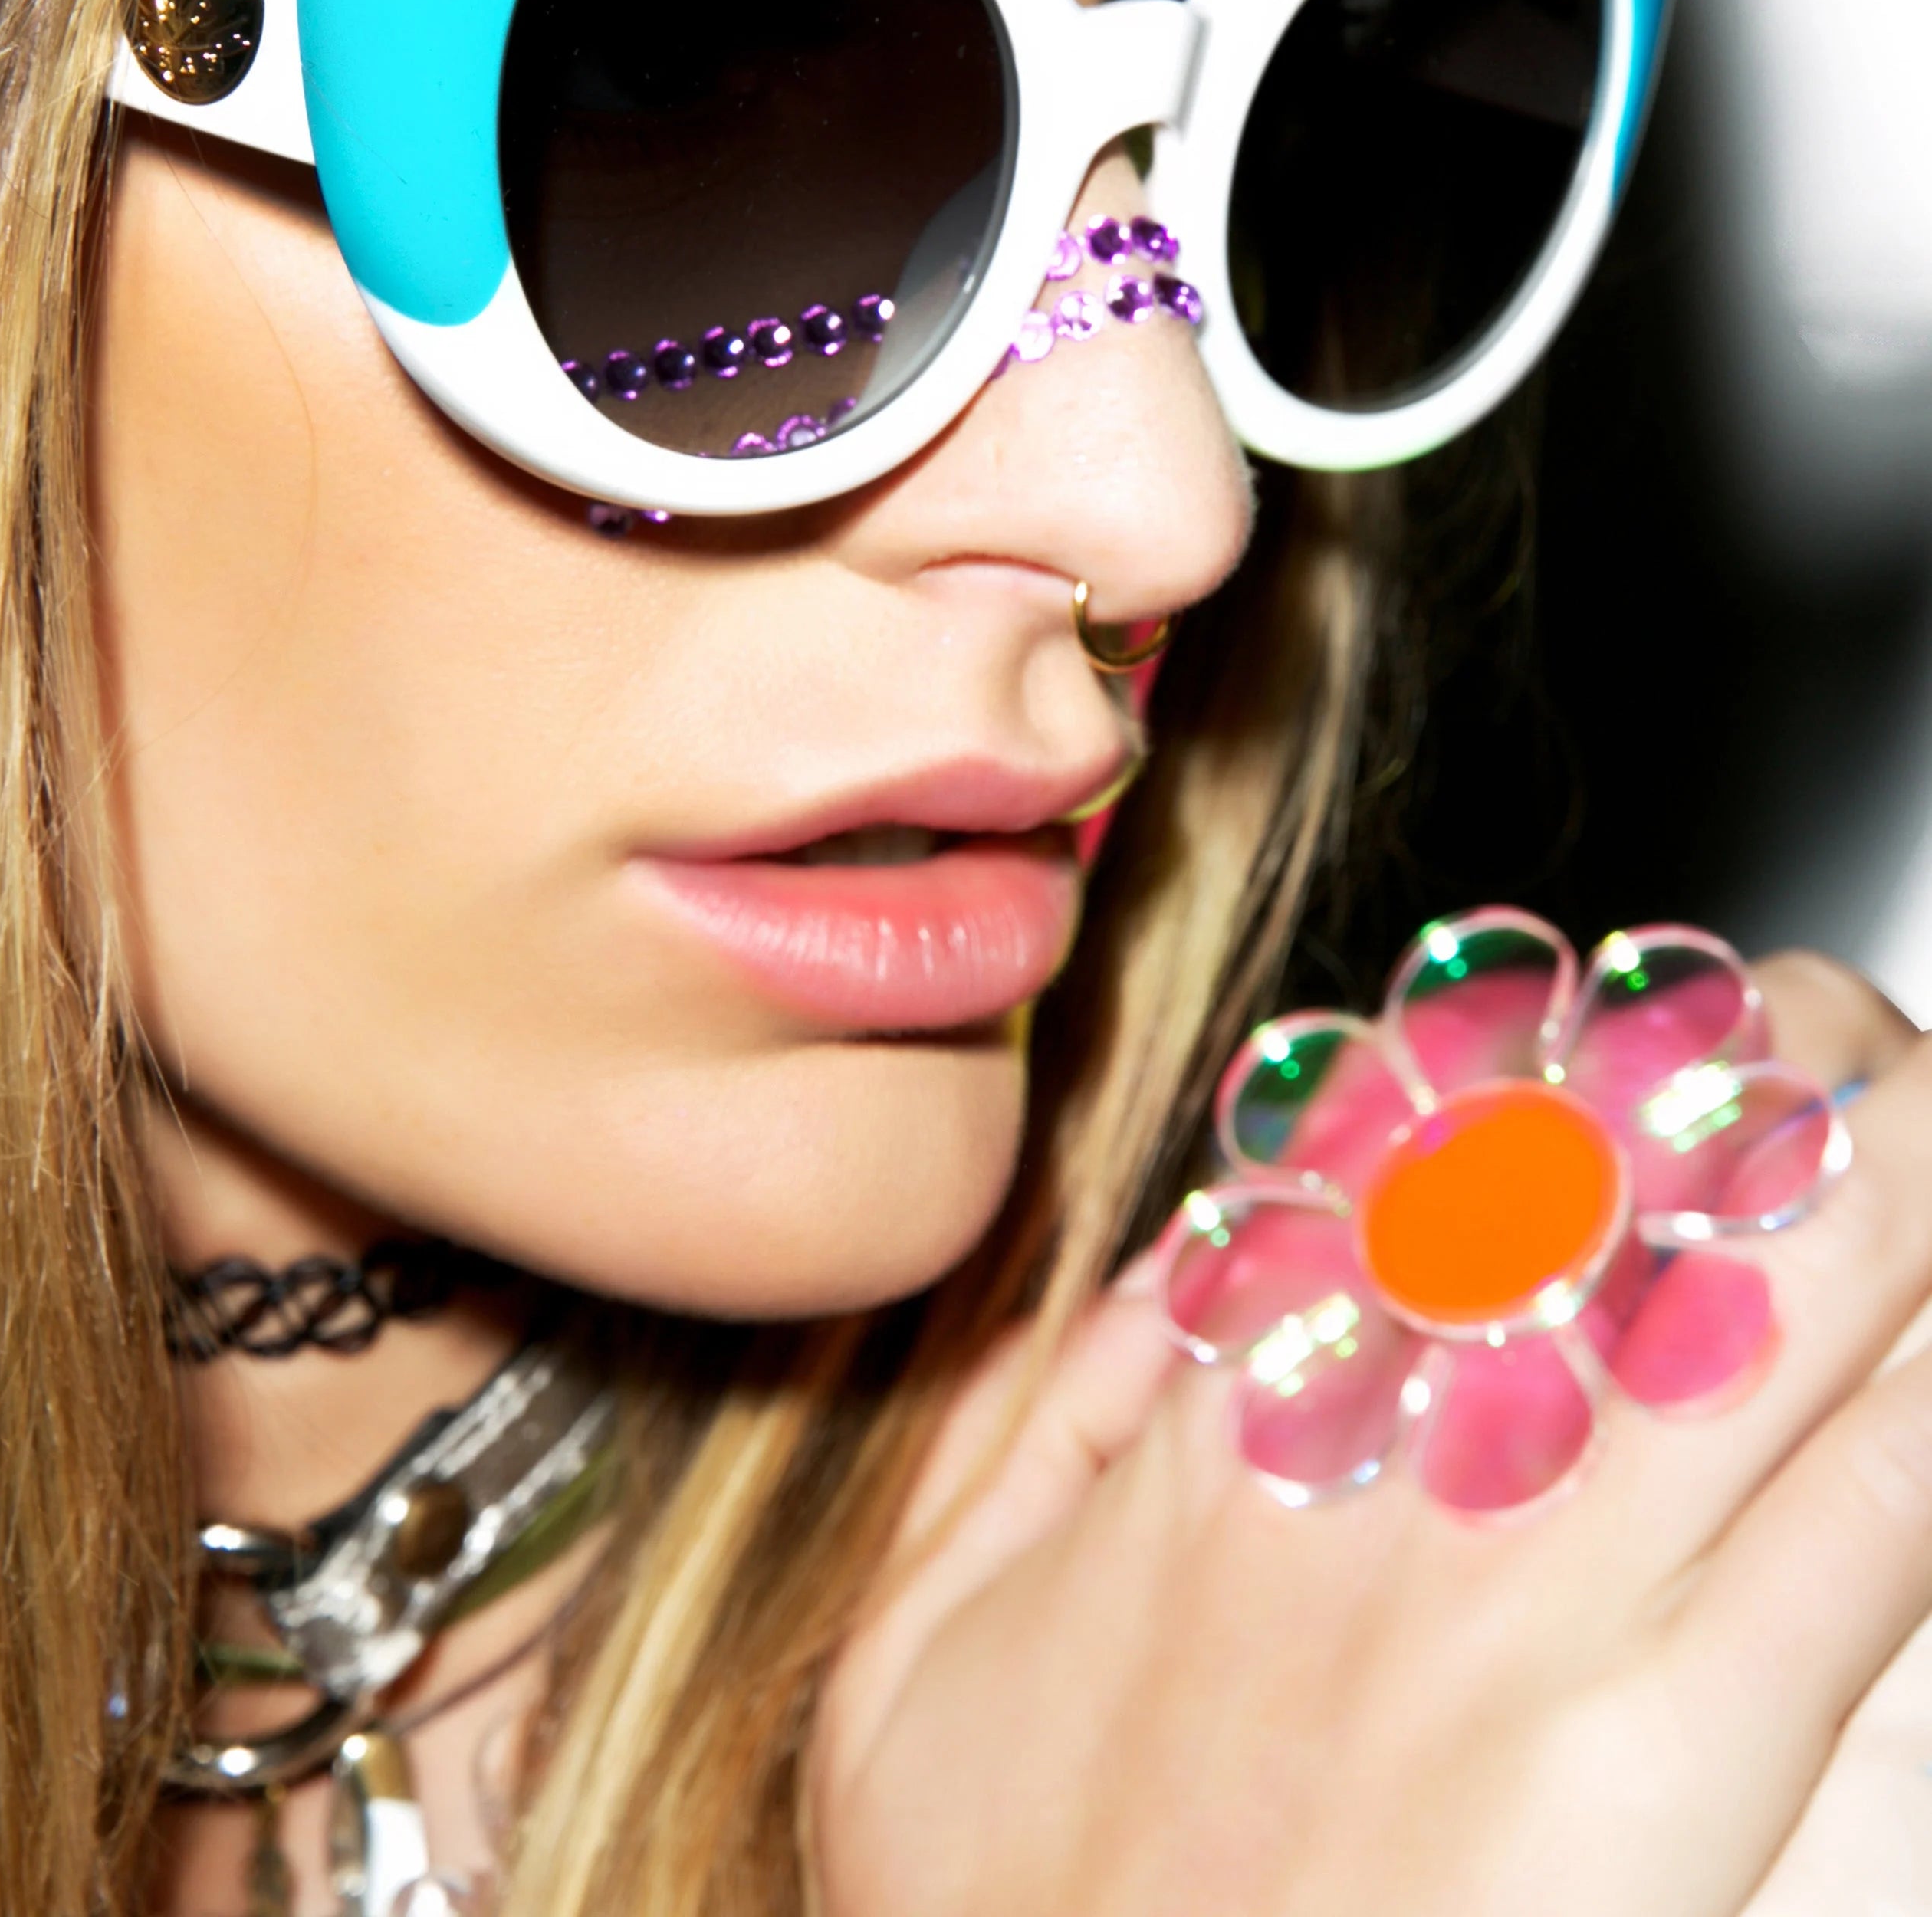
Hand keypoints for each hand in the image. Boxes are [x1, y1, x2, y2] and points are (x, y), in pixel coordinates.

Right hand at [811, 954, 1926, 1916]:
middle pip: (1621, 1168)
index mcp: (1246, 1418)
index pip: (1422, 1136)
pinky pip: (1858, 1527)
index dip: (1548, 1034)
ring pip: (1766, 1295)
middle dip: (1753, 1055)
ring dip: (1878, 1172)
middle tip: (1818, 1028)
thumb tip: (1170, 1272)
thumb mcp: (924, 1639)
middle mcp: (1408, 1456)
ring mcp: (1547, 1588)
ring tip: (1919, 1110)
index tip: (1617, 1003)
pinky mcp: (1677, 1752)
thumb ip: (1038, 1423)